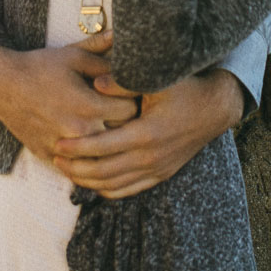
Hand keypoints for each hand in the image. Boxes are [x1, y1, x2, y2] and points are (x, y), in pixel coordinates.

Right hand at [0, 32, 139, 161]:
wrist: (2, 86)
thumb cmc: (39, 68)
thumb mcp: (73, 56)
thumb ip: (102, 51)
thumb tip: (124, 36)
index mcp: (89, 107)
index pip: (130, 112)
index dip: (132, 102)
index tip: (129, 96)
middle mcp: (79, 132)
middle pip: (119, 136)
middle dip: (123, 124)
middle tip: (122, 111)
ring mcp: (64, 148)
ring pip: (100, 155)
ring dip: (106, 142)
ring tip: (107, 128)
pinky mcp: (51, 157)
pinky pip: (78, 164)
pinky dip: (85, 156)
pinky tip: (87, 142)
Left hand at [50, 65, 246, 198]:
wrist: (215, 108)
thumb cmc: (184, 89)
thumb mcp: (156, 80)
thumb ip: (124, 83)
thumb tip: (95, 82)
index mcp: (146, 134)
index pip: (102, 148)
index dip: (77, 148)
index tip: (58, 143)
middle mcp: (150, 157)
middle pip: (103, 172)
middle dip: (76, 167)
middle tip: (55, 158)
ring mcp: (156, 169)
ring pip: (114, 186)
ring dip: (88, 181)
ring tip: (68, 170)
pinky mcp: (161, 174)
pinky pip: (129, 190)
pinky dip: (108, 190)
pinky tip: (93, 182)